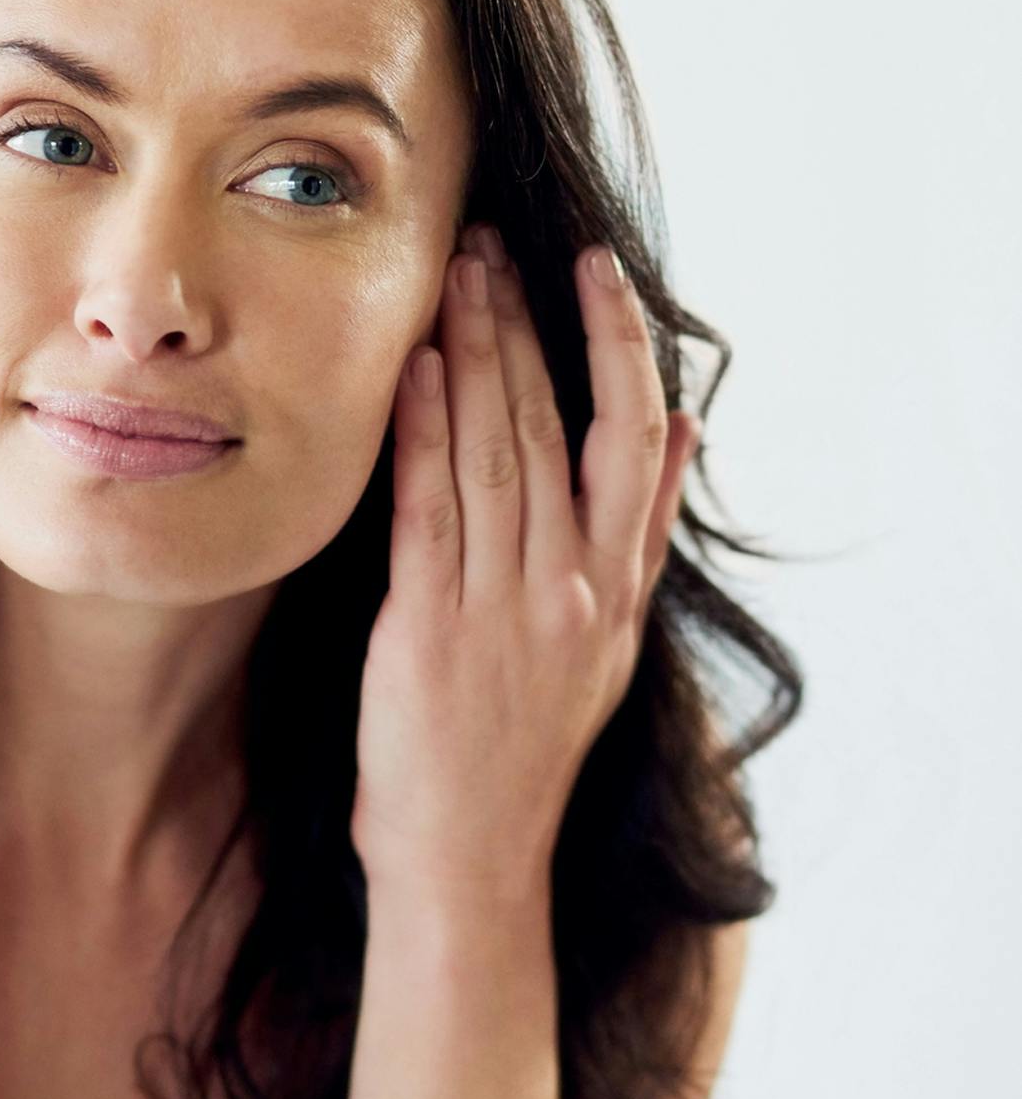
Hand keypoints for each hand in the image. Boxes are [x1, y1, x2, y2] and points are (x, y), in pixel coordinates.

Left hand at [351, 230, 700, 902]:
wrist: (469, 854)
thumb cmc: (525, 743)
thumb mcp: (610, 641)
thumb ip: (640, 532)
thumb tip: (687, 429)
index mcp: (615, 586)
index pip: (634, 437)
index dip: (618, 345)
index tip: (595, 271)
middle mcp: (570, 587)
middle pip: (552, 425)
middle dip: (521, 325)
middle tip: (493, 244)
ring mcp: (502, 607)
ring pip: (493, 452)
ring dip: (471, 357)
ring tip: (456, 277)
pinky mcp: (429, 628)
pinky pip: (430, 511)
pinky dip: (421, 435)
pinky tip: (410, 371)